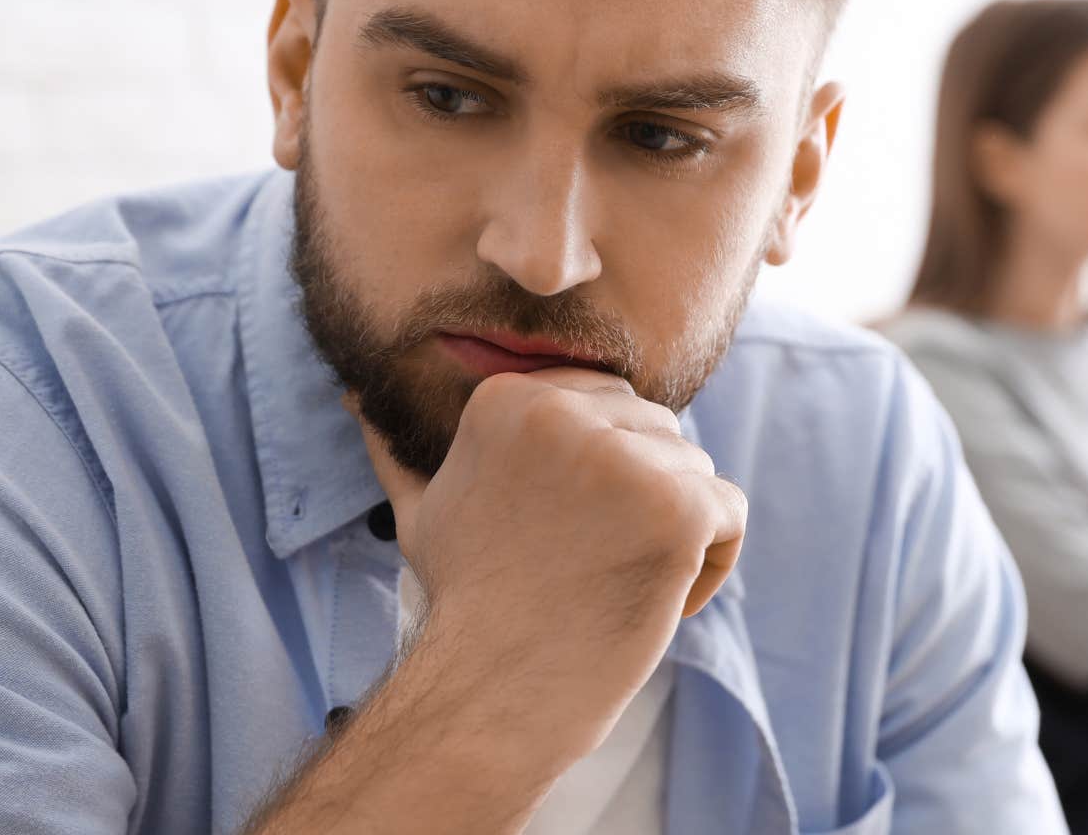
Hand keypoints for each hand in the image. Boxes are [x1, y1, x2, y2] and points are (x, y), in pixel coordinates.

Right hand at [366, 367, 746, 763]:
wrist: (496, 689)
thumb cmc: (465, 604)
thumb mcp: (422, 512)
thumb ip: (399, 451)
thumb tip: (357, 397)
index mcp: (510, 398)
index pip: (607, 401)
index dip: (602, 474)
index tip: (566, 535)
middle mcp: (566, 413)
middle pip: (657, 428)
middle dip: (642, 496)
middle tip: (595, 564)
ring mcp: (626, 459)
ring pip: (695, 469)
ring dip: (675, 533)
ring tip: (619, 583)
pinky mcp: (678, 506)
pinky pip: (730, 510)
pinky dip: (711, 562)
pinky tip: (663, 598)